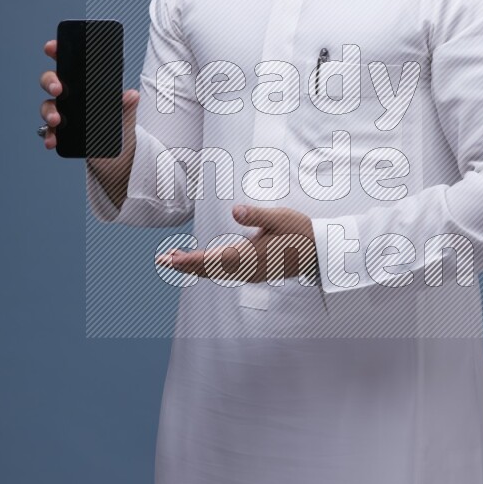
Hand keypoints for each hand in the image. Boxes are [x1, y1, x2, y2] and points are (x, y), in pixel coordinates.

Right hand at [38, 39, 138, 152]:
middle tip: (58, 88)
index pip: (69, 64)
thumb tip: (132, 95)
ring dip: (48, 111)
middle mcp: (71, 96)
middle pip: (51, 81)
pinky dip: (49, 135)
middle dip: (50, 81)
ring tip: (56, 120)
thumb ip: (127, 105)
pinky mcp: (61, 133)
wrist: (118, 156)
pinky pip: (49, 131)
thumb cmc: (120, 128)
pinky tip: (53, 140)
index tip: (52, 48)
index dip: (57, 52)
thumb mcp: (126, 115)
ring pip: (47, 106)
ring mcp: (64, 113)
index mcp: (85, 85)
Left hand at [156, 204, 318, 283]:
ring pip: (217, 272)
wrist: (319, 253)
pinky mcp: (254, 272)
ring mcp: (250, 273)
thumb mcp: (280, 218)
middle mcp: (246, 268)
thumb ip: (257, 215)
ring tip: (175, 258)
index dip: (190, 261)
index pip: (213, 260)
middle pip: (209, 270)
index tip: (171, 260)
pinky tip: (204, 261)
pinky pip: (226, 272)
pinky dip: (210, 268)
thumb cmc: (301, 233)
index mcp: (249, 256)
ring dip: (196, 266)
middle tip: (162, 259)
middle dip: (185, 265)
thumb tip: (236, 210)